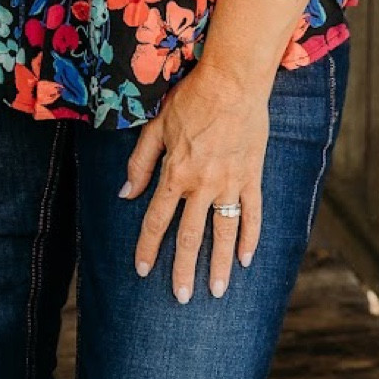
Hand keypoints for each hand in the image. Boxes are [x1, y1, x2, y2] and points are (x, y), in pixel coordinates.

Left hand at [119, 63, 269, 300]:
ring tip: (216, 291)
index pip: (157, 220)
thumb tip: (125, 194)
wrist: (232, 81)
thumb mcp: (156, 126)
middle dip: (183, 270)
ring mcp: (230, 183)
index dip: (148, 247)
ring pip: (223, 234)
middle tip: (181, 297)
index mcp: (175, 173)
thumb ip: (140, 163)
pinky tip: (246, 260)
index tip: (144, 271)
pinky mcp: (252, 177)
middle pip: (189, 236)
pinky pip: (253, 214)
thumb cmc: (191, 99)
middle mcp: (202, 185)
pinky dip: (250, 239)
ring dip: (218, 265)